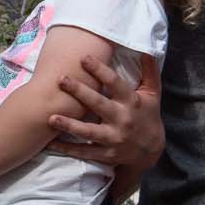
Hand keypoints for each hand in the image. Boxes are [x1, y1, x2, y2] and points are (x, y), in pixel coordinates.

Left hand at [49, 57, 163, 175]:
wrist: (152, 150)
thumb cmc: (148, 115)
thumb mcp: (153, 93)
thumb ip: (150, 71)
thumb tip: (147, 50)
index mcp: (132, 102)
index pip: (115, 83)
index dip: (100, 70)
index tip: (84, 58)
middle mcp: (122, 120)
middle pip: (98, 104)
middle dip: (79, 92)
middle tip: (61, 79)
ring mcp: (114, 139)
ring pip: (89, 132)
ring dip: (70, 125)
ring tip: (51, 117)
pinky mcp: (107, 154)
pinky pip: (85, 152)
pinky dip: (68, 149)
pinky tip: (51, 143)